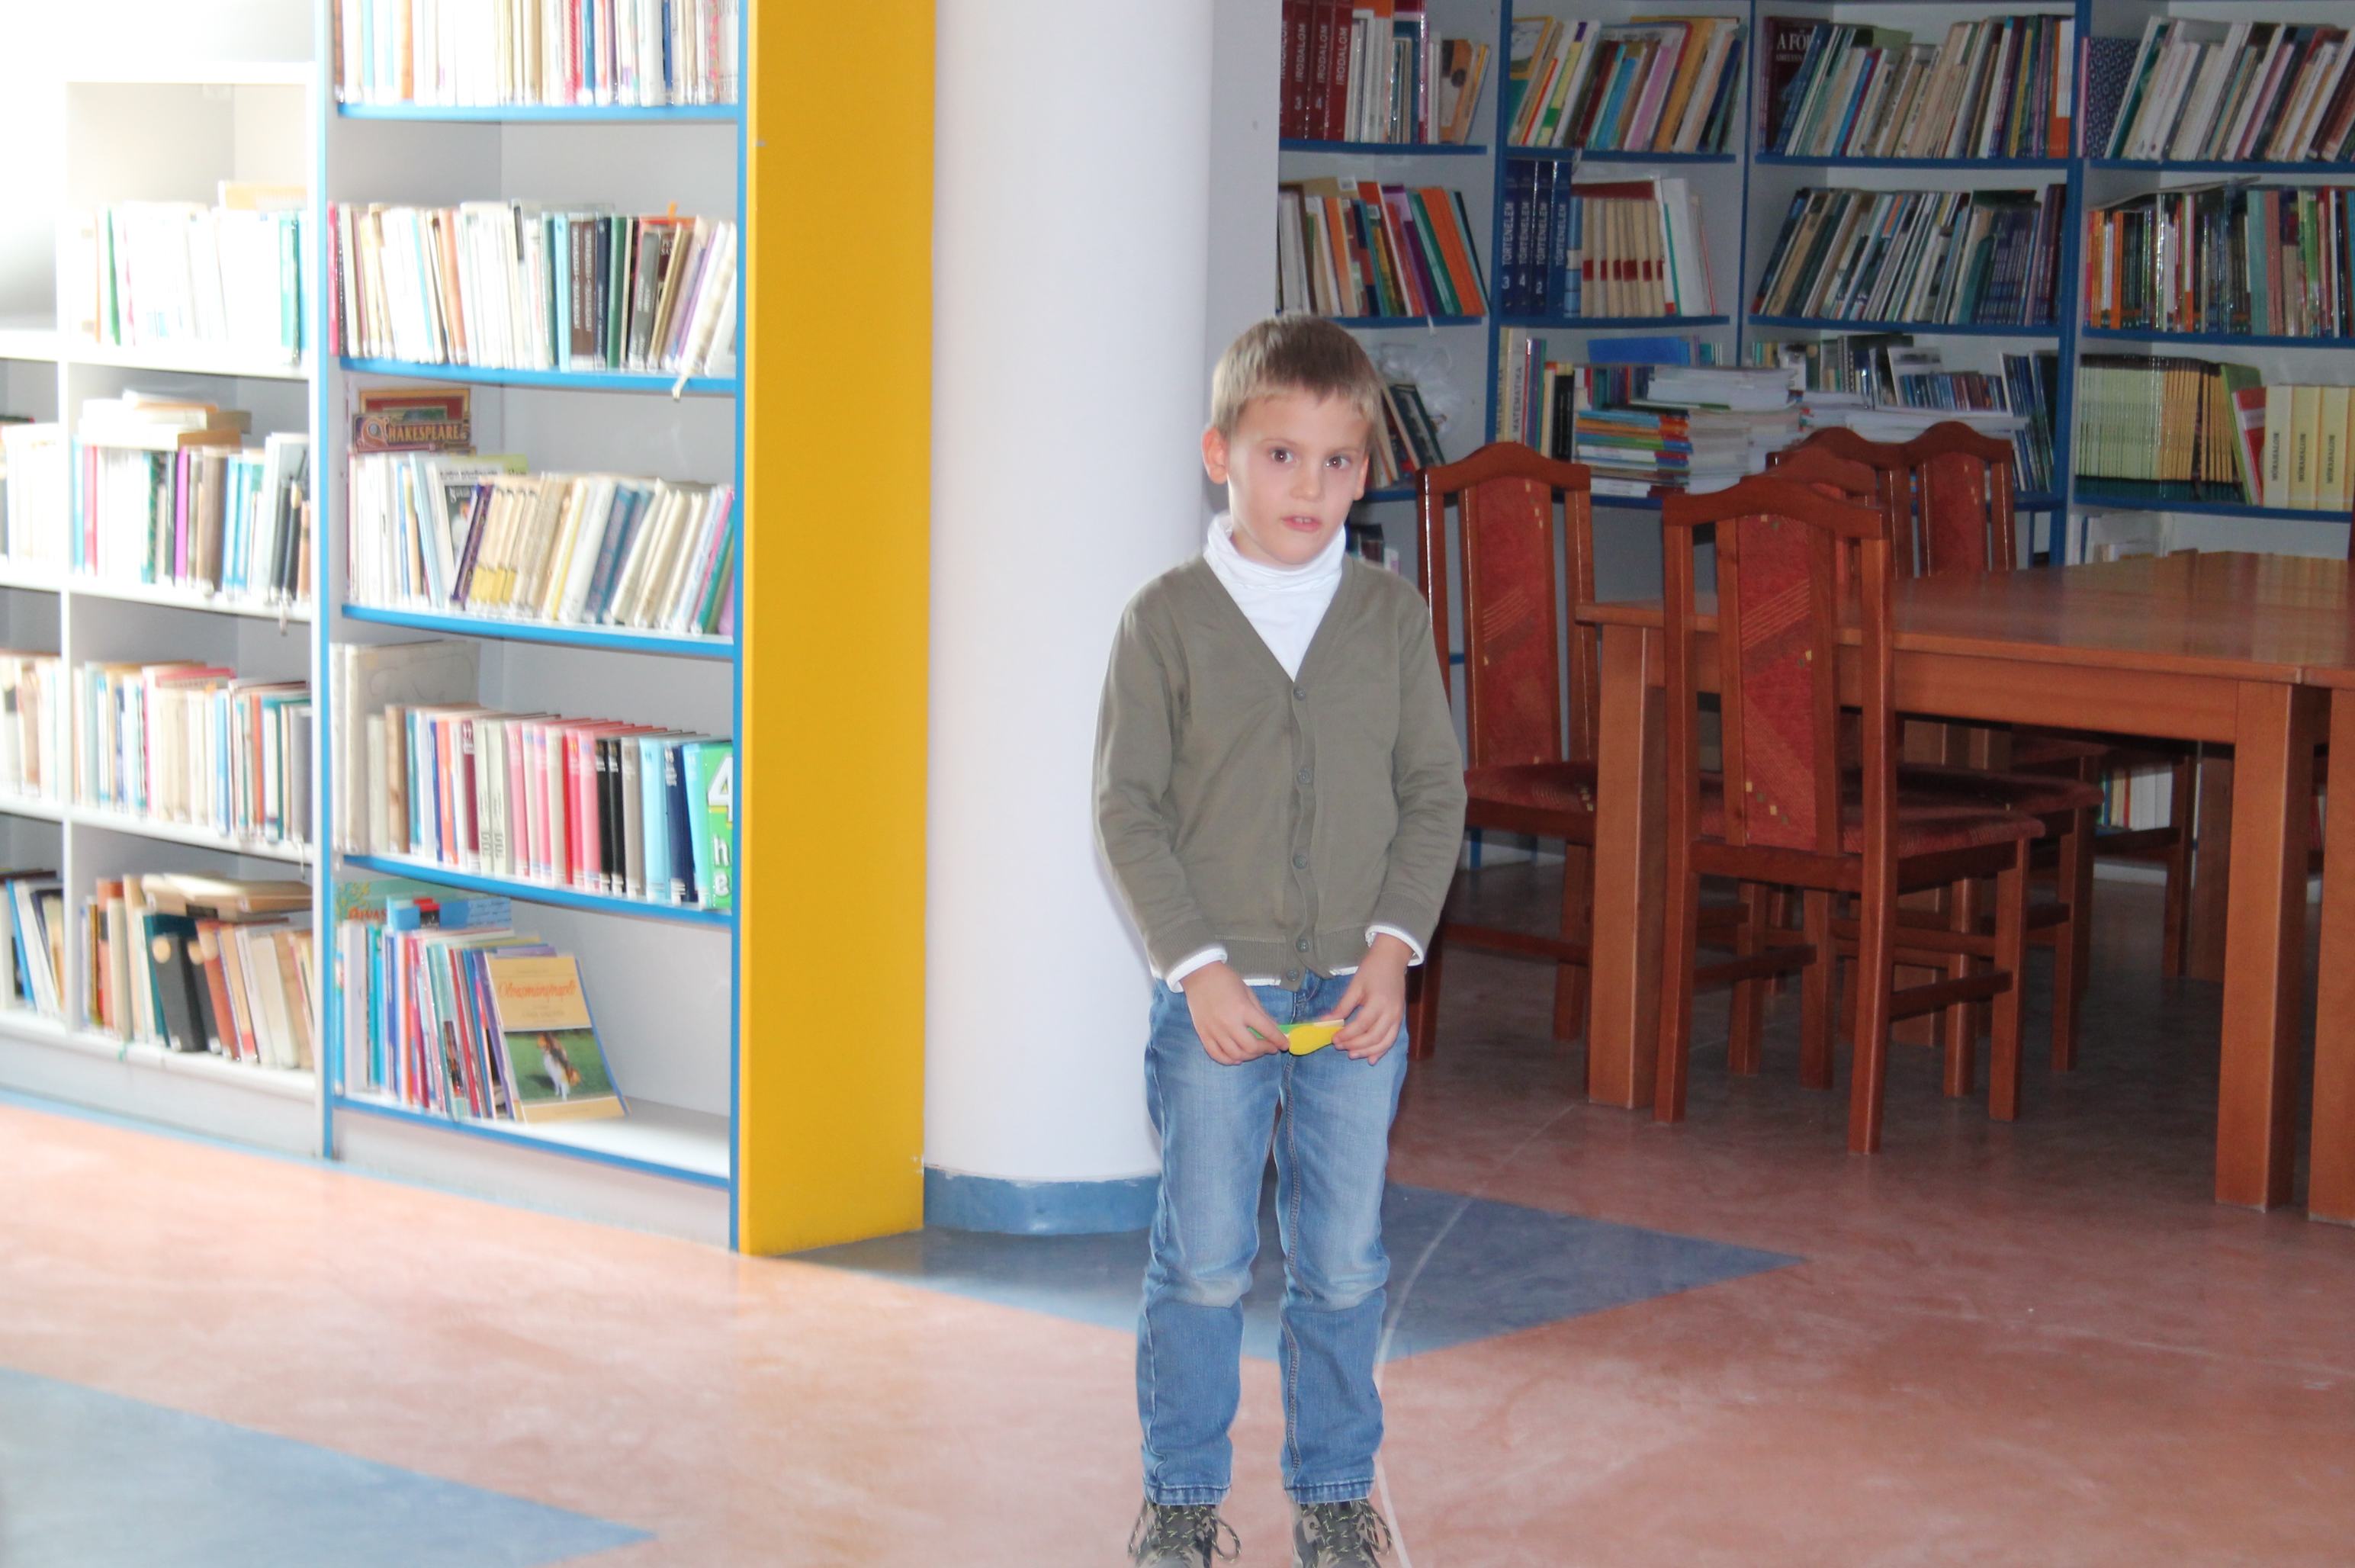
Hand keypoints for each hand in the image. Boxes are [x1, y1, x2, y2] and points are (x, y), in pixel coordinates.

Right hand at [1180, 962, 1286, 1063]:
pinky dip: (1229, 1060)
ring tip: (1254, 1052)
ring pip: (1235, 1055)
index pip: (1267, 1030)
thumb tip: (1275, 1029)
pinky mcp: (1203, 1035)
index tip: (1285, 1045)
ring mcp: (1215, 1031)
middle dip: (1265, 1050)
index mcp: (1243, 1009)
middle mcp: (1229, 1023)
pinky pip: (1217, 1055)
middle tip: (1270, 1047)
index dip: (1279, 1040)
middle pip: (1251, 1047)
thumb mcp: (1248, 993)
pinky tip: (1237, 1058)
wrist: (1199, 976)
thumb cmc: (1226, 980)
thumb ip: (1262, 1013)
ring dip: (1249, 1057)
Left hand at [1333, 933, 1411, 1061]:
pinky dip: (1382, 1050)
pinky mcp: (1400, 1019)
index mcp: (1379, 1002)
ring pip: (1384, 1042)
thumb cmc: (1371, 970)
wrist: (1392, 960)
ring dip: (1368, 1051)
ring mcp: (1398, 1017)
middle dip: (1355, 1045)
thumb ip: (1342, 1007)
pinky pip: (1392, 1039)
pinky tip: (1372, 1059)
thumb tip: (1325, 1022)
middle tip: (1340, 1047)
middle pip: (1373, 1037)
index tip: (1333, 1039)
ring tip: (1353, 1054)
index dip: (1347, 1035)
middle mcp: (1391, 1013)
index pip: (1361, 1025)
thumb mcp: (1354, 986)